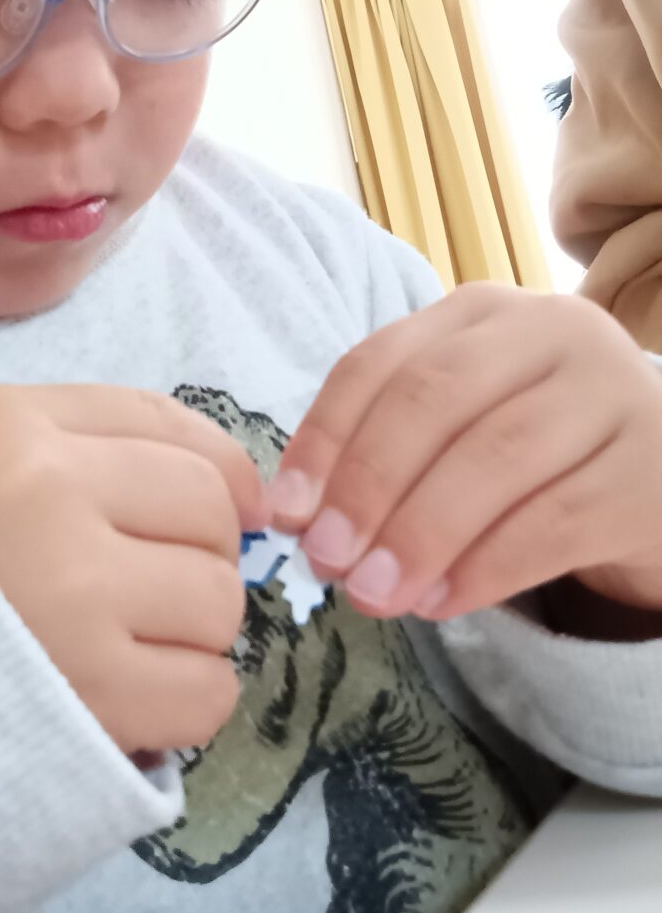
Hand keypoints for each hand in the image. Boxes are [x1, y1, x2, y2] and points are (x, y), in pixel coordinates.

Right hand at [0, 384, 265, 756]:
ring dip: (193, 634)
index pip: (172, 427)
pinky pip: (209, 691)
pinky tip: (135, 697)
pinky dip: (189, 702)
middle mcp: (47, 495)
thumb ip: (93, 443)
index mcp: (14, 426)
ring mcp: (72, 595)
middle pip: (209, 514)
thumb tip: (247, 491)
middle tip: (149, 592)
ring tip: (130, 645)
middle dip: (201, 556)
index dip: (225, 475)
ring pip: (219, 603)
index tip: (230, 511)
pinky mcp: (91, 693)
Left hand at [266, 283, 661, 622]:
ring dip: (420, 534)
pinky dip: (486, 568)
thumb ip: (383, 449)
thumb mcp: (458, 425)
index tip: (286, 513)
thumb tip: (298, 517)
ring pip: (496, 458)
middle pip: (436, 399)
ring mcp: (612, 393)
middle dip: (369, 485)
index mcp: (482, 311)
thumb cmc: (533, 453)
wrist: (656, 481)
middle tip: (327, 561)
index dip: (325, 438)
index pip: (381, 360)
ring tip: (375, 593)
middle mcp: (553, 330)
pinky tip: (440, 601)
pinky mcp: (650, 470)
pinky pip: (555, 521)